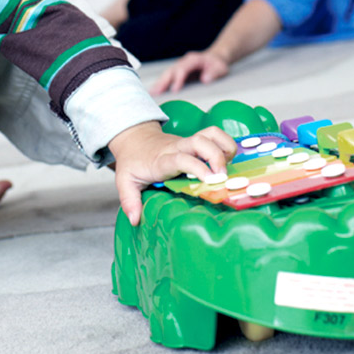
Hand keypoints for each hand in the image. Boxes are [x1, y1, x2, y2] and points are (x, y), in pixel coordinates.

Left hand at [106, 121, 236, 224]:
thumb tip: (136, 219)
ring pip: (211, 133)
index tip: (210, 180)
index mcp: (162, 160)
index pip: (181, 159)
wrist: (135, 139)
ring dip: (224, 147)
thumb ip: (129, 200)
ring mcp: (188, 142)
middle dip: (216, 157)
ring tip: (228, 167)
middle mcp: (178, 147)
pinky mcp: (196, 140)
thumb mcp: (125, 181)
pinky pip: (215, 135)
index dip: (197, 167)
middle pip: (200, 141)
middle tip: (223, 178)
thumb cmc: (133, 161)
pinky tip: (226, 161)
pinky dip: (226, 144)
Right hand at [149, 50, 229, 94]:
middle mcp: (183, 62)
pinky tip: (154, 92)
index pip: (183, 69)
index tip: (175, 90)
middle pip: (171, 71)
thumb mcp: (220, 68)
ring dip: (159, 84)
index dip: (178, 79)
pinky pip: (167, 77)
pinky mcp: (177, 72)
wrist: (215, 58)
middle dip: (163, 82)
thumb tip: (205, 79)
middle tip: (156, 93)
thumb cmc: (217, 64)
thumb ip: (214, 73)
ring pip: (167, 74)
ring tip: (151, 94)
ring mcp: (179, 66)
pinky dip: (161, 84)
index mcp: (193, 60)